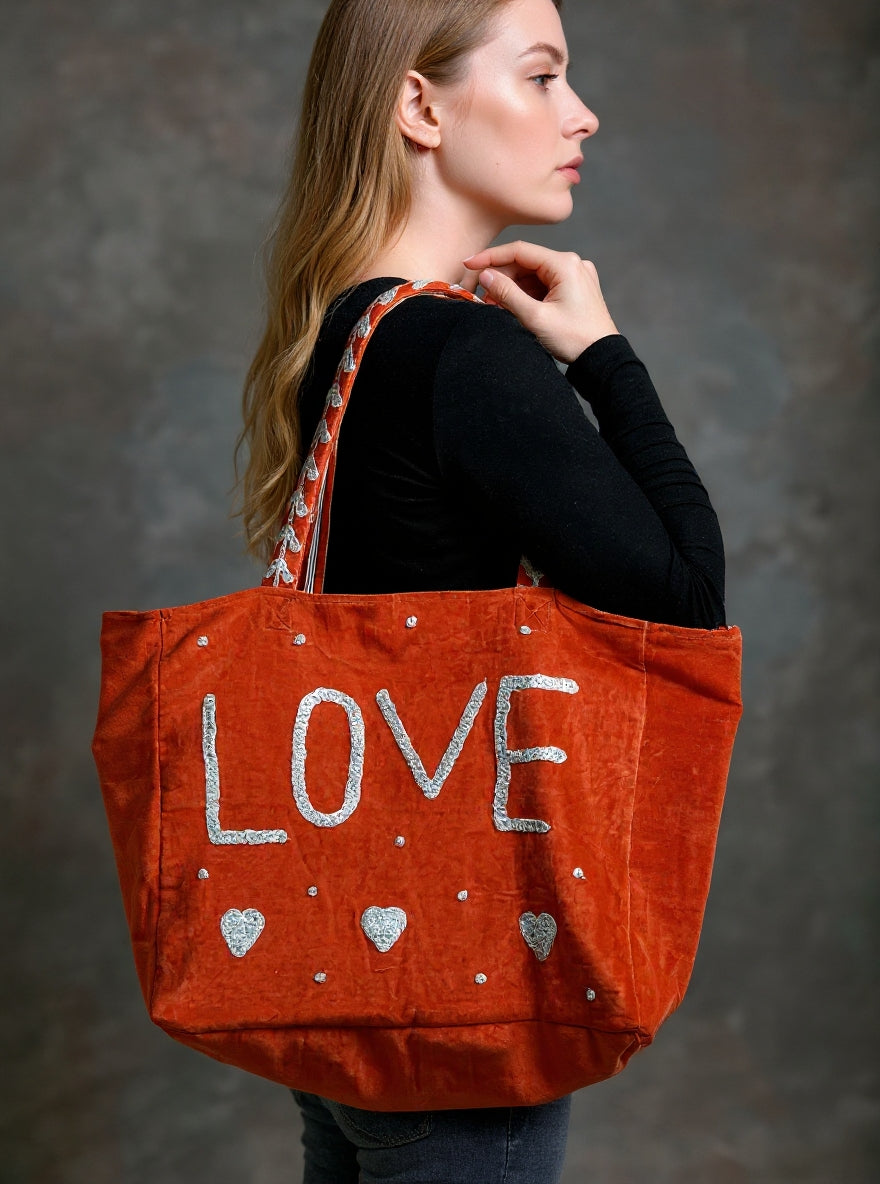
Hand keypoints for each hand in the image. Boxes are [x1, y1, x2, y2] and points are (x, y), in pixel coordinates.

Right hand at [462, 240, 618, 363]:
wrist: (601, 359)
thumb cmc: (574, 339)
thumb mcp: (535, 317)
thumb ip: (507, 293)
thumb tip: (485, 275)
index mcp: (565, 264)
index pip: (519, 251)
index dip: (490, 257)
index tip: (469, 263)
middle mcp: (572, 264)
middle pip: (526, 263)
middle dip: (502, 278)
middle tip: (483, 296)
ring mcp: (575, 275)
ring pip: (533, 275)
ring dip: (513, 288)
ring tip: (496, 305)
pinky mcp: (575, 288)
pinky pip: (544, 284)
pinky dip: (527, 294)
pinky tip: (513, 307)